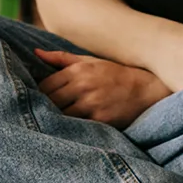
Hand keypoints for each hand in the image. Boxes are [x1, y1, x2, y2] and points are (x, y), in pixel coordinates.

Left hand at [35, 50, 170, 127]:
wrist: (146, 89)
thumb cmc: (115, 75)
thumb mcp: (90, 61)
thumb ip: (62, 58)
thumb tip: (36, 53)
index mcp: (78, 70)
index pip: (45, 86)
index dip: (39, 95)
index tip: (40, 101)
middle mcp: (83, 85)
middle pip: (50, 101)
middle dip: (45, 108)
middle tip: (43, 115)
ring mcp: (92, 103)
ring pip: (61, 116)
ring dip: (57, 120)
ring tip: (54, 123)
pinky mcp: (101, 119)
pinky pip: (78, 126)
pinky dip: (72, 129)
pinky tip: (71, 130)